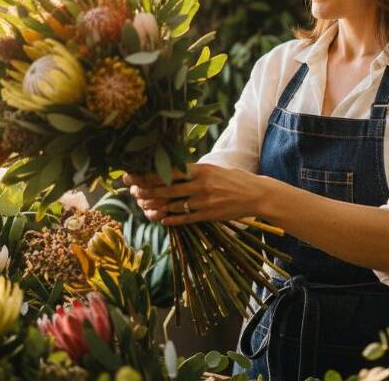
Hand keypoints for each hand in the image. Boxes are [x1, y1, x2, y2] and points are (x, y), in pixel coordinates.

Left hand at [125, 163, 266, 225]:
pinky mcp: (209, 215)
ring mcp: (204, 201)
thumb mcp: (214, 169)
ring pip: (173, 205)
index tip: (134, 174)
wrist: (256, 194)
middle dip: (146, 190)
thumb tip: (171, 170)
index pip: (169, 171)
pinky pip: (185, 219)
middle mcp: (201, 184)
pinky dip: (171, 219)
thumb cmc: (234, 179)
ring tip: (144, 207)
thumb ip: (193, 171)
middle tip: (132, 191)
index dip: (149, 174)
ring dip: (156, 207)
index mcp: (201, 169)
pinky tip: (161, 219)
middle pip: (166, 188)